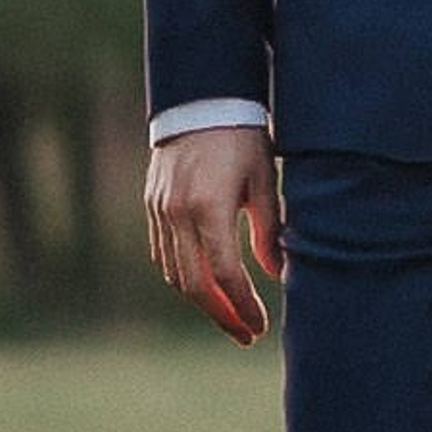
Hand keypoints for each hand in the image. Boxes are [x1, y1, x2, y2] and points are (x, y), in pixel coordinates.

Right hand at [145, 126, 282, 345]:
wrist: (202, 98)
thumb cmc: (243, 135)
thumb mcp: (263, 178)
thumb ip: (269, 228)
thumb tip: (279, 272)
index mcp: (209, 208)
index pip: (226, 274)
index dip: (244, 305)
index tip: (260, 325)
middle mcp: (178, 215)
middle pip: (194, 285)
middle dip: (221, 314)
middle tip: (244, 333)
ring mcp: (159, 212)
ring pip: (174, 274)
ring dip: (201, 299)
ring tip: (228, 313)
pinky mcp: (152, 206)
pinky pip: (163, 254)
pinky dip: (182, 275)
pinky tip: (204, 283)